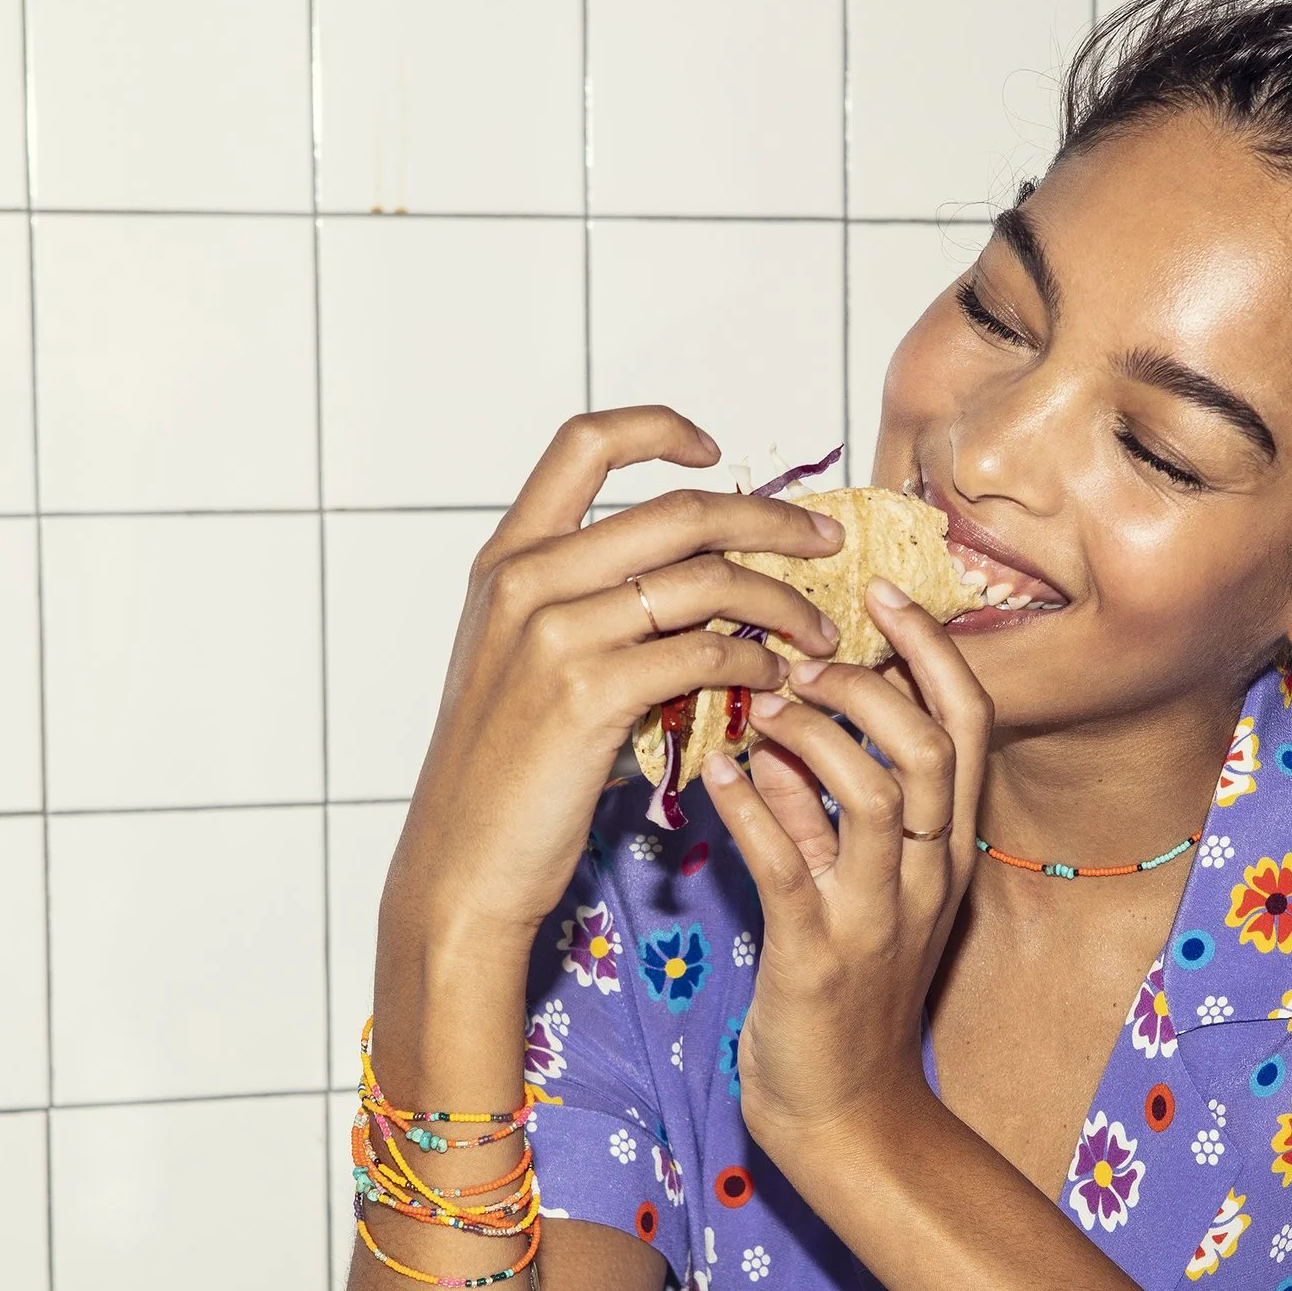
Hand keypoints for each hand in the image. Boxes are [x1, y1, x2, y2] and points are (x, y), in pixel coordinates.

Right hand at [382, 406, 843, 963]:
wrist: (463, 860)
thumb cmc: (505, 770)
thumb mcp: (522, 661)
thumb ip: (584, 602)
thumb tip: (688, 575)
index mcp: (507, 557)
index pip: (584, 443)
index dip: (658, 431)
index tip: (716, 452)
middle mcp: (526, 580)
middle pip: (677, 511)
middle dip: (771, 521)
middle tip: (827, 545)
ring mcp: (555, 634)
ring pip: (705, 581)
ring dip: (781, 604)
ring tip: (820, 636)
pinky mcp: (589, 695)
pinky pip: (703, 654)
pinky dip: (756, 664)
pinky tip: (776, 682)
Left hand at [700, 583, 993, 1157]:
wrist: (846, 1113)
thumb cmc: (843, 994)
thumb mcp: (851, 887)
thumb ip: (823, 808)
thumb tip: (781, 731)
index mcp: (945, 847)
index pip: (966, 721)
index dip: (929, 647)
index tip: (878, 590)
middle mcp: (927, 873)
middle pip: (932, 741)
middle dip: (868, 680)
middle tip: (801, 655)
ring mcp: (879, 915)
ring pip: (871, 790)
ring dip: (810, 734)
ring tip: (758, 708)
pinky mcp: (819, 955)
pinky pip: (789, 861)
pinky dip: (751, 807)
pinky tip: (715, 774)